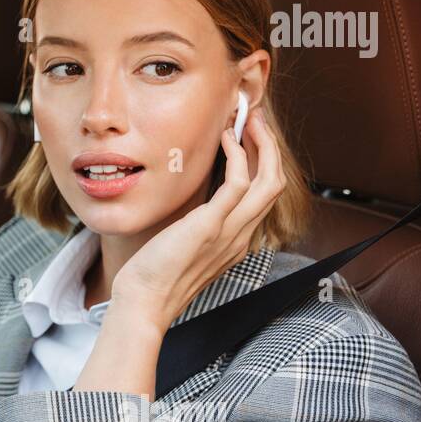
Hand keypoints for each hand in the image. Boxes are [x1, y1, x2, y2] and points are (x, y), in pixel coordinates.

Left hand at [110, 108, 285, 333]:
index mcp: (237, 241)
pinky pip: (239, 184)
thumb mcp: (185, 245)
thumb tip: (193, 204)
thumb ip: (198, 226)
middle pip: (275, 184)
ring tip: (247, 119)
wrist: (145, 301)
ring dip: (263, 144)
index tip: (250, 137)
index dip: (263, 163)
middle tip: (254, 119)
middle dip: (270, 147)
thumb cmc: (155, 274)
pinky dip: (237, 155)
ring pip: (269, 181)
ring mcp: (230, 232)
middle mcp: (241, 236)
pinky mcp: (211, 226)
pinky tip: (226, 139)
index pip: (265, 196)